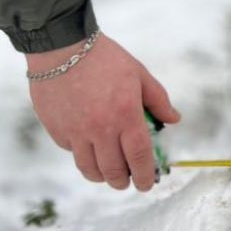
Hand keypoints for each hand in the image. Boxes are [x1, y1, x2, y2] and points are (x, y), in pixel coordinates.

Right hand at [26, 34, 179, 191]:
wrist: (61, 46)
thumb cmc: (104, 58)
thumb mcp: (138, 74)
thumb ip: (158, 100)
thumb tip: (174, 120)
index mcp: (125, 115)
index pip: (139, 157)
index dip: (144, 176)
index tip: (146, 184)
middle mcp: (100, 128)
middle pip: (114, 171)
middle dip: (123, 182)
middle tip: (127, 182)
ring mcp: (76, 131)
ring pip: (89, 169)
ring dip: (101, 176)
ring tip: (107, 174)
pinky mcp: (56, 129)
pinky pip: (72, 152)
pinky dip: (82, 155)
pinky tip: (88, 146)